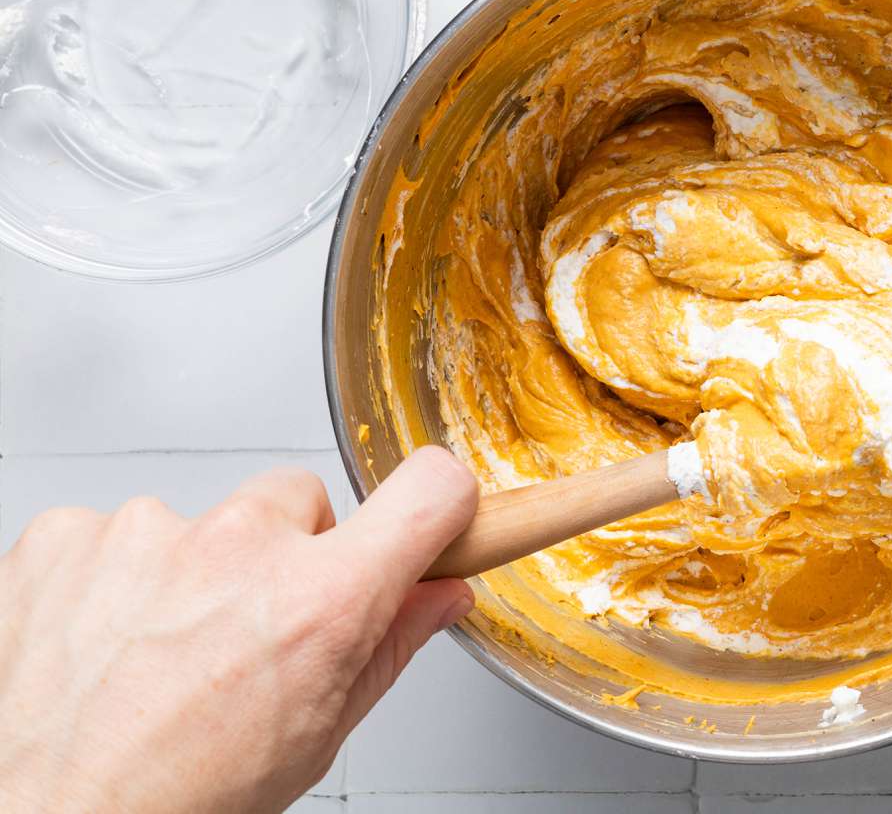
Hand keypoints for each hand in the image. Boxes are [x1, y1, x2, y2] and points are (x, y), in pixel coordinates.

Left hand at [0, 446, 477, 812]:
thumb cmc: (172, 802)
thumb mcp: (314, 738)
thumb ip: (387, 647)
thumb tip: (436, 598)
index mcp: (320, 601)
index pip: (430, 491)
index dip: (440, 503)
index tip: (431, 518)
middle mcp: (239, 549)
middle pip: (300, 499)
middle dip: (290, 552)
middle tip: (251, 631)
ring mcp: (146, 532)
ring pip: (204, 520)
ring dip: (193, 570)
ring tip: (161, 656)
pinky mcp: (69, 534)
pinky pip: (116, 532)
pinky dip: (114, 579)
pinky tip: (108, 643)